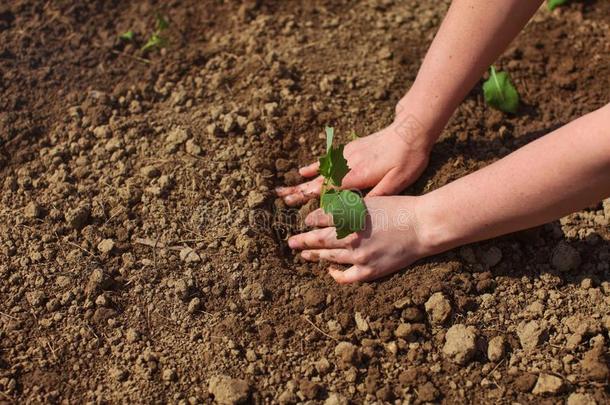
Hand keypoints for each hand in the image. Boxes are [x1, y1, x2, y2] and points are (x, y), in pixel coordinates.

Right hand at [276, 114, 433, 205]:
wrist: (410, 130)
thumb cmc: (406, 159)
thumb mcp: (397, 182)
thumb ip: (376, 196)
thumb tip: (357, 211)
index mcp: (356, 177)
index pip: (327, 190)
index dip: (309, 198)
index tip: (292, 204)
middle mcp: (346, 166)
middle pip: (318, 181)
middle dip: (299, 191)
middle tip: (281, 198)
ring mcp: (346, 156)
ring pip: (319, 172)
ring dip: (302, 182)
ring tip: (285, 189)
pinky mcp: (350, 150)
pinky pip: (327, 160)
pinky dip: (314, 166)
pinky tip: (302, 171)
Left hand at [287, 196, 432, 282]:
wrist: (422, 226)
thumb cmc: (398, 209)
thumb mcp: (370, 201)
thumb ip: (348, 207)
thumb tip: (329, 212)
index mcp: (349, 216)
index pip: (320, 218)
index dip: (311, 220)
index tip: (307, 221)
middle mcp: (350, 236)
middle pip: (318, 239)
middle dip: (302, 240)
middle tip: (291, 243)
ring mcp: (358, 256)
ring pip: (328, 257)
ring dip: (314, 255)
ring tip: (305, 255)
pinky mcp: (368, 271)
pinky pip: (345, 277)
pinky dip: (335, 274)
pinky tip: (330, 271)